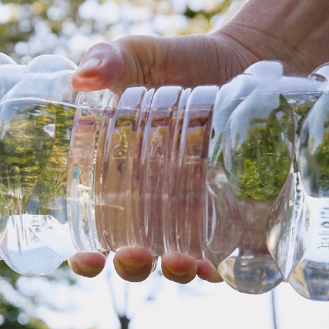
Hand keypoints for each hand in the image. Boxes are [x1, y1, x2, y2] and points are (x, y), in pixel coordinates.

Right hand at [65, 33, 265, 282]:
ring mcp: (195, 214)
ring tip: (181, 263)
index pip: (92, 234)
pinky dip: (224, 267)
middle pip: (135, 258)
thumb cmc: (180, 62)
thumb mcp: (139, 56)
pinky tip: (220, 268)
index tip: (85, 259)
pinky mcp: (236, 211)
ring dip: (177, 272)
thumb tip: (82, 77)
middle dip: (133, 266)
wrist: (247, 58)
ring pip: (180, 263)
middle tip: (136, 254)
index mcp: (116, 183)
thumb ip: (108, 60)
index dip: (85, 257)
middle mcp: (153, 209)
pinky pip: (229, 252)